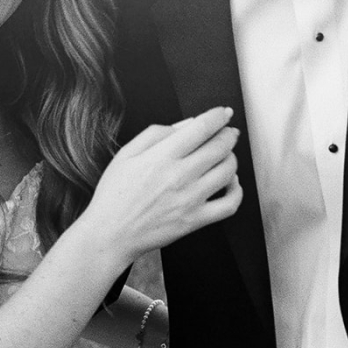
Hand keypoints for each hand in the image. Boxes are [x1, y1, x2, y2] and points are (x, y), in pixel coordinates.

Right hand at [85, 108, 241, 266]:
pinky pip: (230, 204)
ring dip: (232, 158)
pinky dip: (237, 191)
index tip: (223, 113)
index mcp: (162, 156)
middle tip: (228, 132)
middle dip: (228, 134)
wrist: (111, 234)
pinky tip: (230, 184)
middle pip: (220, 146)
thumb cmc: (115, 195)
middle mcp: (180, 175)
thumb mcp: (127, 153)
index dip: (219, 116)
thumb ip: (157, 133)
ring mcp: (190, 199)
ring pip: (229, 171)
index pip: (202, 127)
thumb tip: (187, 125)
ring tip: (225, 156)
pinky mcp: (196, 220)